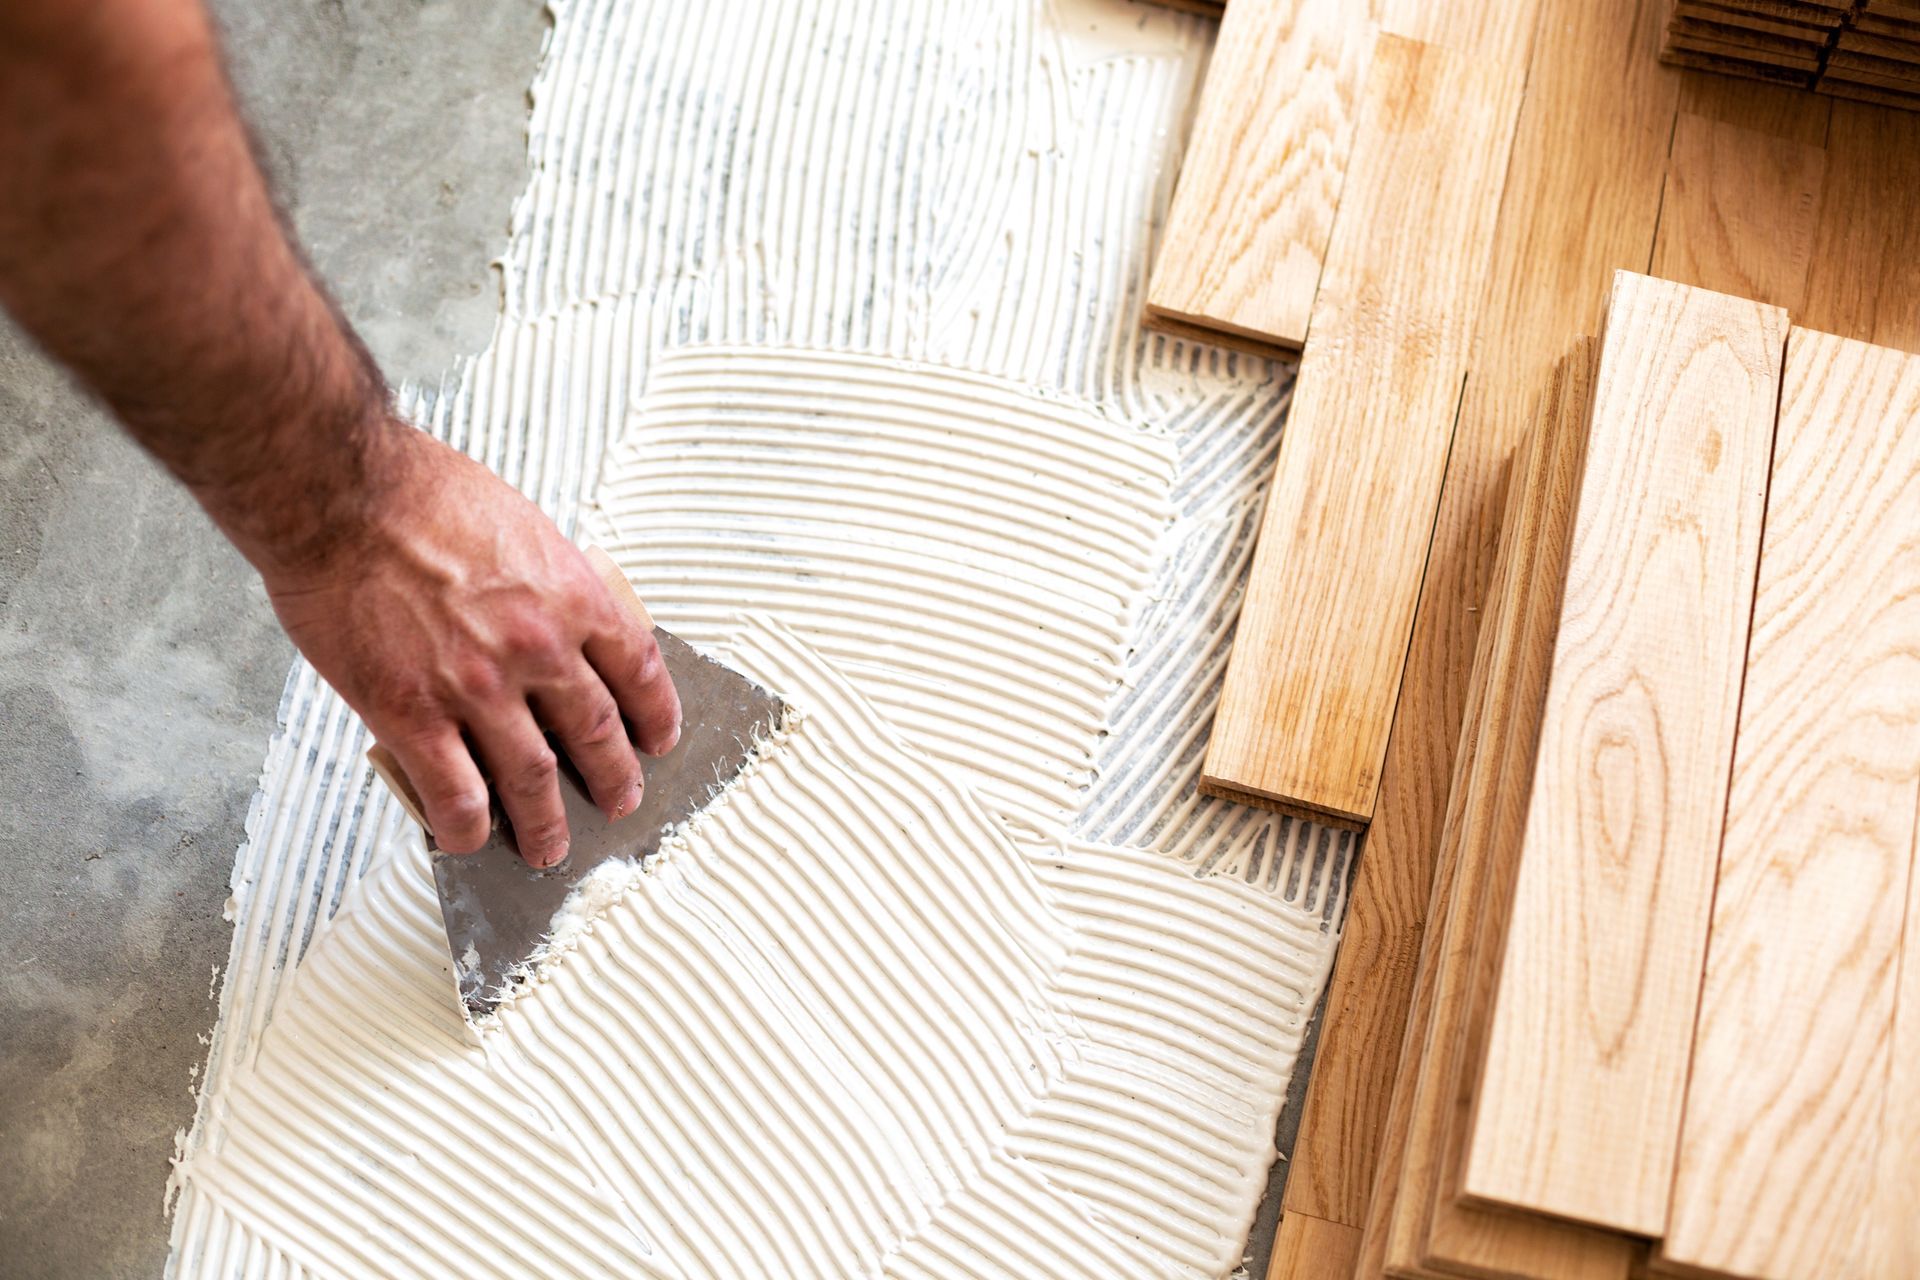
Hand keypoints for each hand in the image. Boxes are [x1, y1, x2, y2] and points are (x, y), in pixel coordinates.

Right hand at [252, 427, 680, 864]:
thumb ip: (545, 585)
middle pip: (597, 733)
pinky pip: (455, 793)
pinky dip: (467, 826)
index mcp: (572, 597)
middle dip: (614, 778)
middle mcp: (537, 648)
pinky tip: (469, 838)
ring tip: (550, 845)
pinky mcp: (413, 714)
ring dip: (547, 821)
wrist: (340, 495)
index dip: (656, 715)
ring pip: (533, 778)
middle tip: (619, 800)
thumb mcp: (520, 527)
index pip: (640, 671)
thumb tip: (555, 620)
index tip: (658, 738)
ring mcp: (477, 688)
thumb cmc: (417, 495)